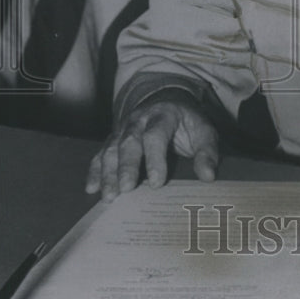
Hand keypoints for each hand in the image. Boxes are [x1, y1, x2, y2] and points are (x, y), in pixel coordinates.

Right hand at [85, 95, 218, 201]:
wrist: (166, 102)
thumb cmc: (187, 123)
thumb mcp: (204, 131)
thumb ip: (207, 152)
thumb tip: (208, 177)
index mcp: (164, 115)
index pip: (156, 135)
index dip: (156, 159)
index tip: (157, 183)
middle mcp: (139, 119)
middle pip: (129, 142)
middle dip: (127, 167)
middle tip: (125, 190)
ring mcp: (123, 128)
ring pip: (112, 149)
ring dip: (108, 173)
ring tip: (108, 196)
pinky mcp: (114, 139)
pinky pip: (101, 154)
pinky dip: (95, 171)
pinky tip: (91, 189)